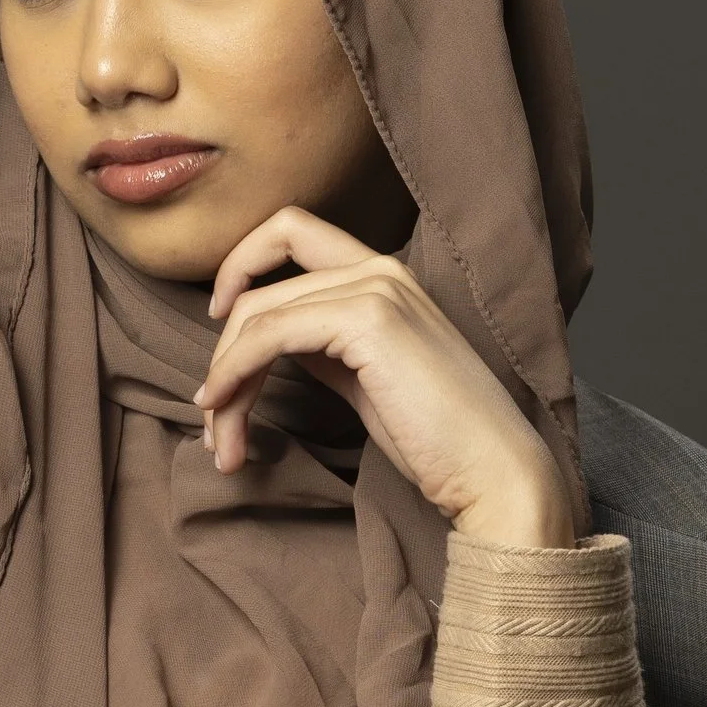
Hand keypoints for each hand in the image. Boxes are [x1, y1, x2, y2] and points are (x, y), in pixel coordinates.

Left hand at [199, 209, 575, 546]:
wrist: (494, 472)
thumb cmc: (439, 441)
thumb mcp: (369, 382)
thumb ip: (325, 348)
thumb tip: (268, 344)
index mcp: (387, 276)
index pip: (291, 234)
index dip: (241, 266)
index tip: (219, 326)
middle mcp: (382, 269)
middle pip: (261, 285)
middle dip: (221, 354)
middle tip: (212, 418)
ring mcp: (377, 290)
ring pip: (256, 313)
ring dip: (223, 378)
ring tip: (220, 440)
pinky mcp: (367, 321)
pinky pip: (268, 335)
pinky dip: (233, 372)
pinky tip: (224, 409)